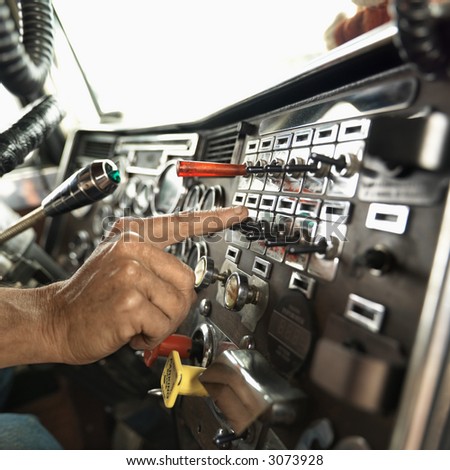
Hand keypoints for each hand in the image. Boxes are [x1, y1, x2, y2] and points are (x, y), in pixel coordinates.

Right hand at [41, 206, 247, 364]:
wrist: (56, 318)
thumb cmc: (91, 297)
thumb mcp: (118, 264)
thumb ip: (153, 262)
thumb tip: (189, 278)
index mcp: (132, 235)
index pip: (181, 224)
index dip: (213, 220)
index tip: (237, 213)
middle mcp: (132, 248)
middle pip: (187, 279)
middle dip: (173, 304)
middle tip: (147, 310)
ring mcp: (130, 272)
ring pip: (178, 304)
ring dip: (161, 322)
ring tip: (135, 319)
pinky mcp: (129, 300)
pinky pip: (163, 324)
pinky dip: (150, 336)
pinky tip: (129, 330)